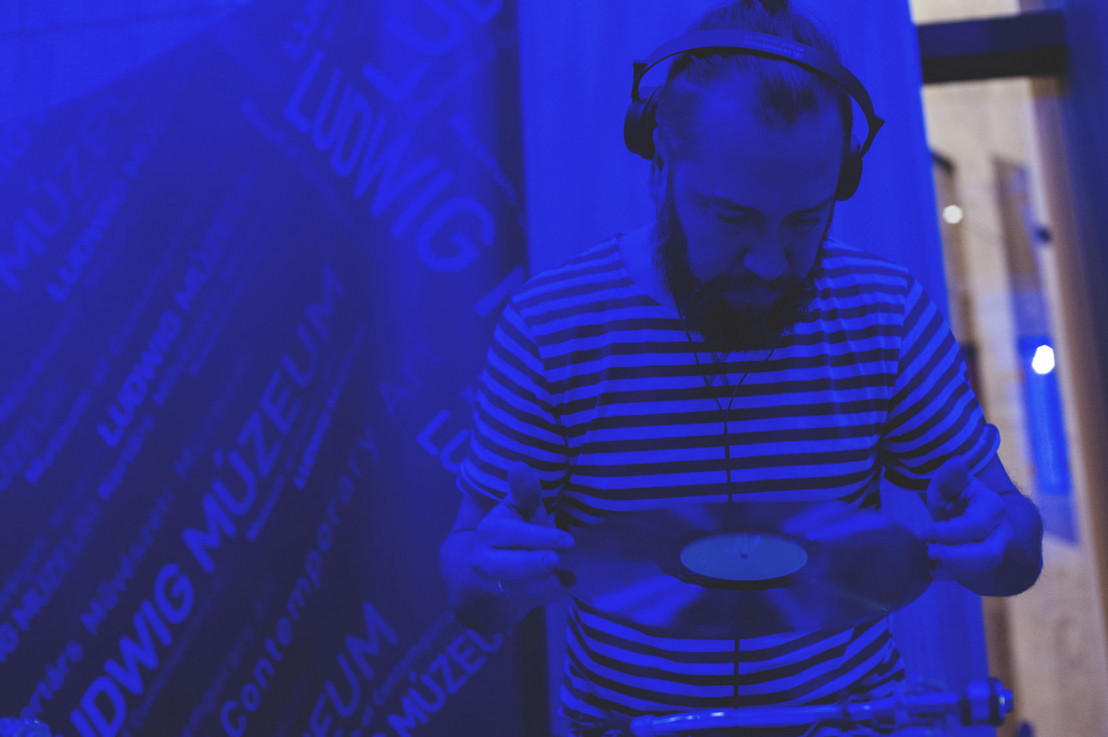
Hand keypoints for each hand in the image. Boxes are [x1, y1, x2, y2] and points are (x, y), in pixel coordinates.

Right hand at [471, 461, 574, 602]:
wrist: (486, 572)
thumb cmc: (514, 533)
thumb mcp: (520, 511)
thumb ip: (524, 492)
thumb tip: (519, 466)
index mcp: (490, 530)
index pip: (513, 534)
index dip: (540, 538)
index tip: (567, 541)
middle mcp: (485, 558)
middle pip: (507, 564)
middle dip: (533, 563)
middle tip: (556, 560)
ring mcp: (492, 583)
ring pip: (515, 588)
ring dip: (541, 584)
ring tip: (563, 576)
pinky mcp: (503, 600)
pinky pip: (526, 601)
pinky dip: (548, 594)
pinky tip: (567, 584)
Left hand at [920, 456, 1013, 581]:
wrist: (978, 524)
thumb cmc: (958, 502)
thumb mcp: (951, 487)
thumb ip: (951, 478)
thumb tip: (957, 461)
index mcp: (993, 508)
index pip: (975, 526)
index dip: (947, 533)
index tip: (925, 533)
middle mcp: (1002, 533)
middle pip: (987, 554)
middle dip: (954, 557)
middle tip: (929, 553)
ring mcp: (998, 552)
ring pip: (982, 570)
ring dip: (952, 569)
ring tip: (930, 560)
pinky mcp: (988, 568)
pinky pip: (972, 578)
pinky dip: (948, 576)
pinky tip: (931, 570)